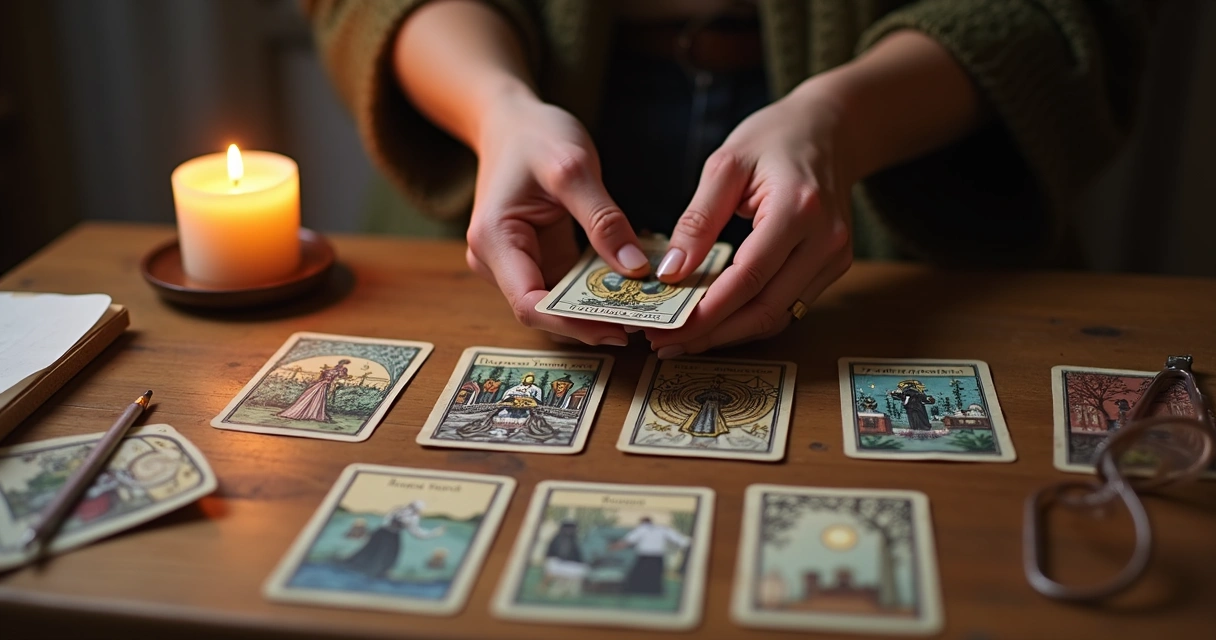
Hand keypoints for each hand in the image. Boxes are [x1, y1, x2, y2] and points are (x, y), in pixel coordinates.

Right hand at [466, 91, 650, 345]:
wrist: (512, 121)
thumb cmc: (536, 136)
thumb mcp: (574, 169)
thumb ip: (604, 220)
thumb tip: (636, 271)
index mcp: (494, 241)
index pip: (530, 304)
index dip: (574, 323)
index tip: (621, 327)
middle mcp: (496, 262)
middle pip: (544, 311)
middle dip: (592, 321)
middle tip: (647, 322)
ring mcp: (516, 263)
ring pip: (558, 303)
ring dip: (598, 310)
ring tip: (647, 310)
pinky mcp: (536, 259)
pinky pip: (567, 286)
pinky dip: (597, 291)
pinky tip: (633, 291)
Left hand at [645, 80, 854, 355]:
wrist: (830, 129)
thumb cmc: (774, 138)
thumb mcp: (726, 164)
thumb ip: (698, 219)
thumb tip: (671, 271)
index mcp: (799, 209)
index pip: (750, 276)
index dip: (708, 310)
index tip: (666, 328)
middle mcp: (825, 241)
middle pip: (766, 309)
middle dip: (712, 333)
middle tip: (665, 343)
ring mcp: (835, 258)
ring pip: (778, 316)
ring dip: (729, 333)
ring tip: (682, 338)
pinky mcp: (833, 267)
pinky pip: (788, 306)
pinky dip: (749, 318)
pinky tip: (715, 320)